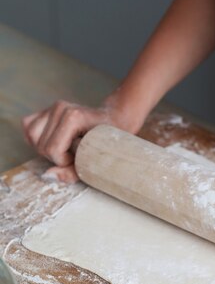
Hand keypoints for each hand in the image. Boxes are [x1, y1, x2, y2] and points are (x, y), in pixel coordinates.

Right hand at [22, 95, 140, 166]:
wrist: (115, 119)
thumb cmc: (109, 141)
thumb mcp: (96, 161)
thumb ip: (71, 172)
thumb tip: (47, 176)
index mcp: (73, 117)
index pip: (52, 150)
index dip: (63, 162)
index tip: (79, 159)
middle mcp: (60, 108)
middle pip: (41, 146)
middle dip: (56, 157)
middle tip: (75, 156)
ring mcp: (52, 107)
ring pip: (32, 136)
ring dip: (46, 150)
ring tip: (65, 150)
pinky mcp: (47, 110)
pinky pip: (29, 128)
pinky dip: (37, 140)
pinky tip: (53, 143)